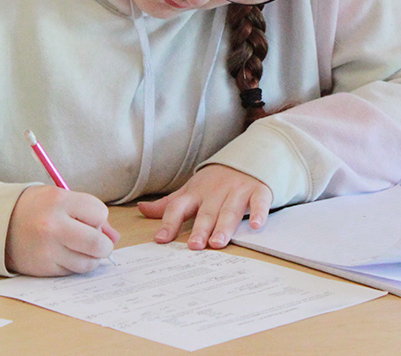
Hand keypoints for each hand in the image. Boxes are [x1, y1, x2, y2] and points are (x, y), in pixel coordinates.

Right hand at [6, 185, 119, 275]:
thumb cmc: (35, 208)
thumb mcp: (60, 199)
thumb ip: (88, 213)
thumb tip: (114, 238)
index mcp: (58, 201)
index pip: (100, 213)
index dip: (98, 218)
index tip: (89, 219)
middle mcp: (53, 226)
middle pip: (98, 244)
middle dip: (104, 245)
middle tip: (98, 243)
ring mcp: (47, 250)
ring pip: (88, 262)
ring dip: (90, 257)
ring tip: (78, 247)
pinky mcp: (43, 268)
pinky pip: (72, 271)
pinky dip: (74, 265)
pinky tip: (64, 254)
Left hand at [137, 164, 272, 250]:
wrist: (248, 155)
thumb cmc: (216, 180)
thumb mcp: (191, 189)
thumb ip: (169, 204)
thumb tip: (141, 209)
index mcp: (196, 193)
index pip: (178, 207)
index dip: (168, 223)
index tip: (161, 239)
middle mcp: (215, 192)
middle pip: (206, 213)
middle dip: (200, 229)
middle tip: (195, 246)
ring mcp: (237, 190)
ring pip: (230, 210)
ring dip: (224, 226)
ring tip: (218, 242)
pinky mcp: (258, 190)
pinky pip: (259, 202)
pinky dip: (259, 213)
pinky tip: (256, 225)